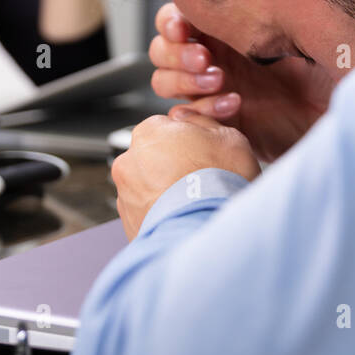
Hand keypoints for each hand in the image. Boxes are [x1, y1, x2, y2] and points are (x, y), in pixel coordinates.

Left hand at [111, 112, 259, 239]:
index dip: (189, 140)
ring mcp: (126, 195)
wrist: (206, 233)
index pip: (166, 127)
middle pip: (154, 156)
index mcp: (149, 132)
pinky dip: (162, 214)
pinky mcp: (128, 224)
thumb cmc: (219, 185)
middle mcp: (130, 161)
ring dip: (166, 191)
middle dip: (174, 165)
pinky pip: (146, 212)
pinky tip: (185, 217)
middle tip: (202, 179)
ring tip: (194, 202)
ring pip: (148, 186)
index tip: (203, 153)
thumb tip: (196, 121)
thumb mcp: (228, 137)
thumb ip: (204, 122)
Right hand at [148, 3, 332, 161]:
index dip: (171, 22)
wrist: (338, 114)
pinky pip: (185, 116)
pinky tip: (234, 105)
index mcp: (225, 27)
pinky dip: (202, 110)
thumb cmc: (327, 67)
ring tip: (220, 82)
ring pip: (164, 81)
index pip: (174, 18)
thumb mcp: (298, 27)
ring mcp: (212, 90)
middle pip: (161, 50)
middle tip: (205, 58)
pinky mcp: (217, 121)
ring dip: (185, 81)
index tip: (184, 28)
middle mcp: (213, 56)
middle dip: (177, 53)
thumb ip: (263, 6)